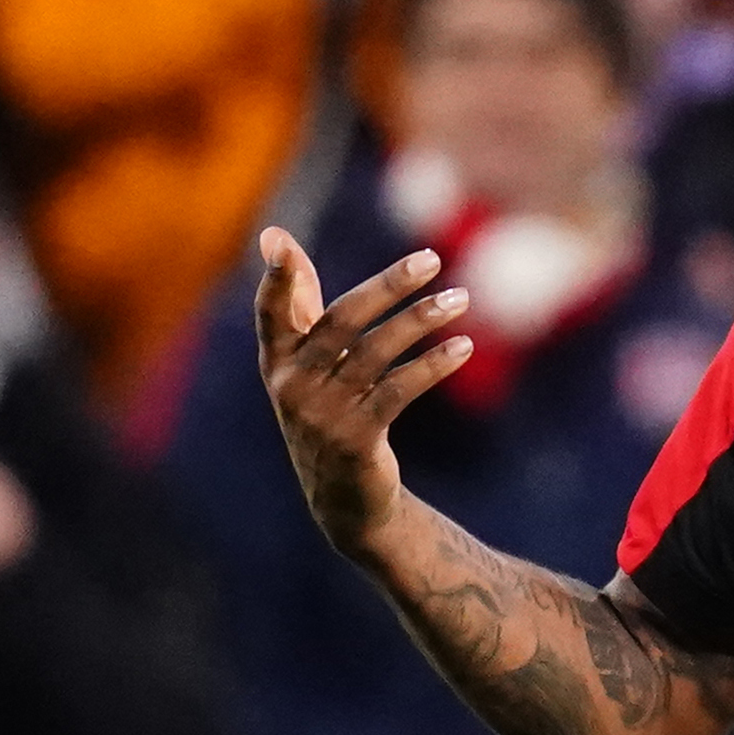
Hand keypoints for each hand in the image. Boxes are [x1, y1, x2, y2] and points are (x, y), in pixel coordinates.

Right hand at [255, 229, 470, 556]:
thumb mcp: (306, 362)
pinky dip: (431, 365)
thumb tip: (274, 235)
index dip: (276, 280)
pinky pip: (398, 391)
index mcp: (276, 362)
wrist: (343, 499)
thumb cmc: (327, 412)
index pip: (272, 313)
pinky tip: (462, 347)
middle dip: (387, 286)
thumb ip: (296, 302)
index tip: (278, 243)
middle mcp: (292, 385)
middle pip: (341, 322)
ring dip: (421, 320)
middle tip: (430, 259)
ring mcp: (322, 414)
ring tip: (460, 298)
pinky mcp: (356, 439)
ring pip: (377, 353)